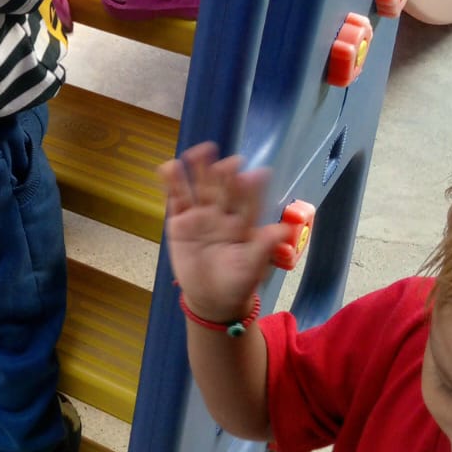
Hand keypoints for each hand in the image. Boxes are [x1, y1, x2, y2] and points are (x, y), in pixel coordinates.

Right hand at [158, 144, 291, 322]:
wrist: (210, 299)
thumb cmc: (237, 283)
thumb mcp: (252, 267)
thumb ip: (263, 247)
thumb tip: (282, 230)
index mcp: (243, 223)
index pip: (248, 201)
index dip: (252, 187)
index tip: (258, 173)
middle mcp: (222, 214)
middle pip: (223, 189)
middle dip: (225, 174)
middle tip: (229, 161)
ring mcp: (200, 216)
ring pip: (199, 188)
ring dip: (198, 170)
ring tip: (198, 152)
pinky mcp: (179, 222)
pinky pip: (175, 200)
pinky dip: (172, 183)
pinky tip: (169, 167)